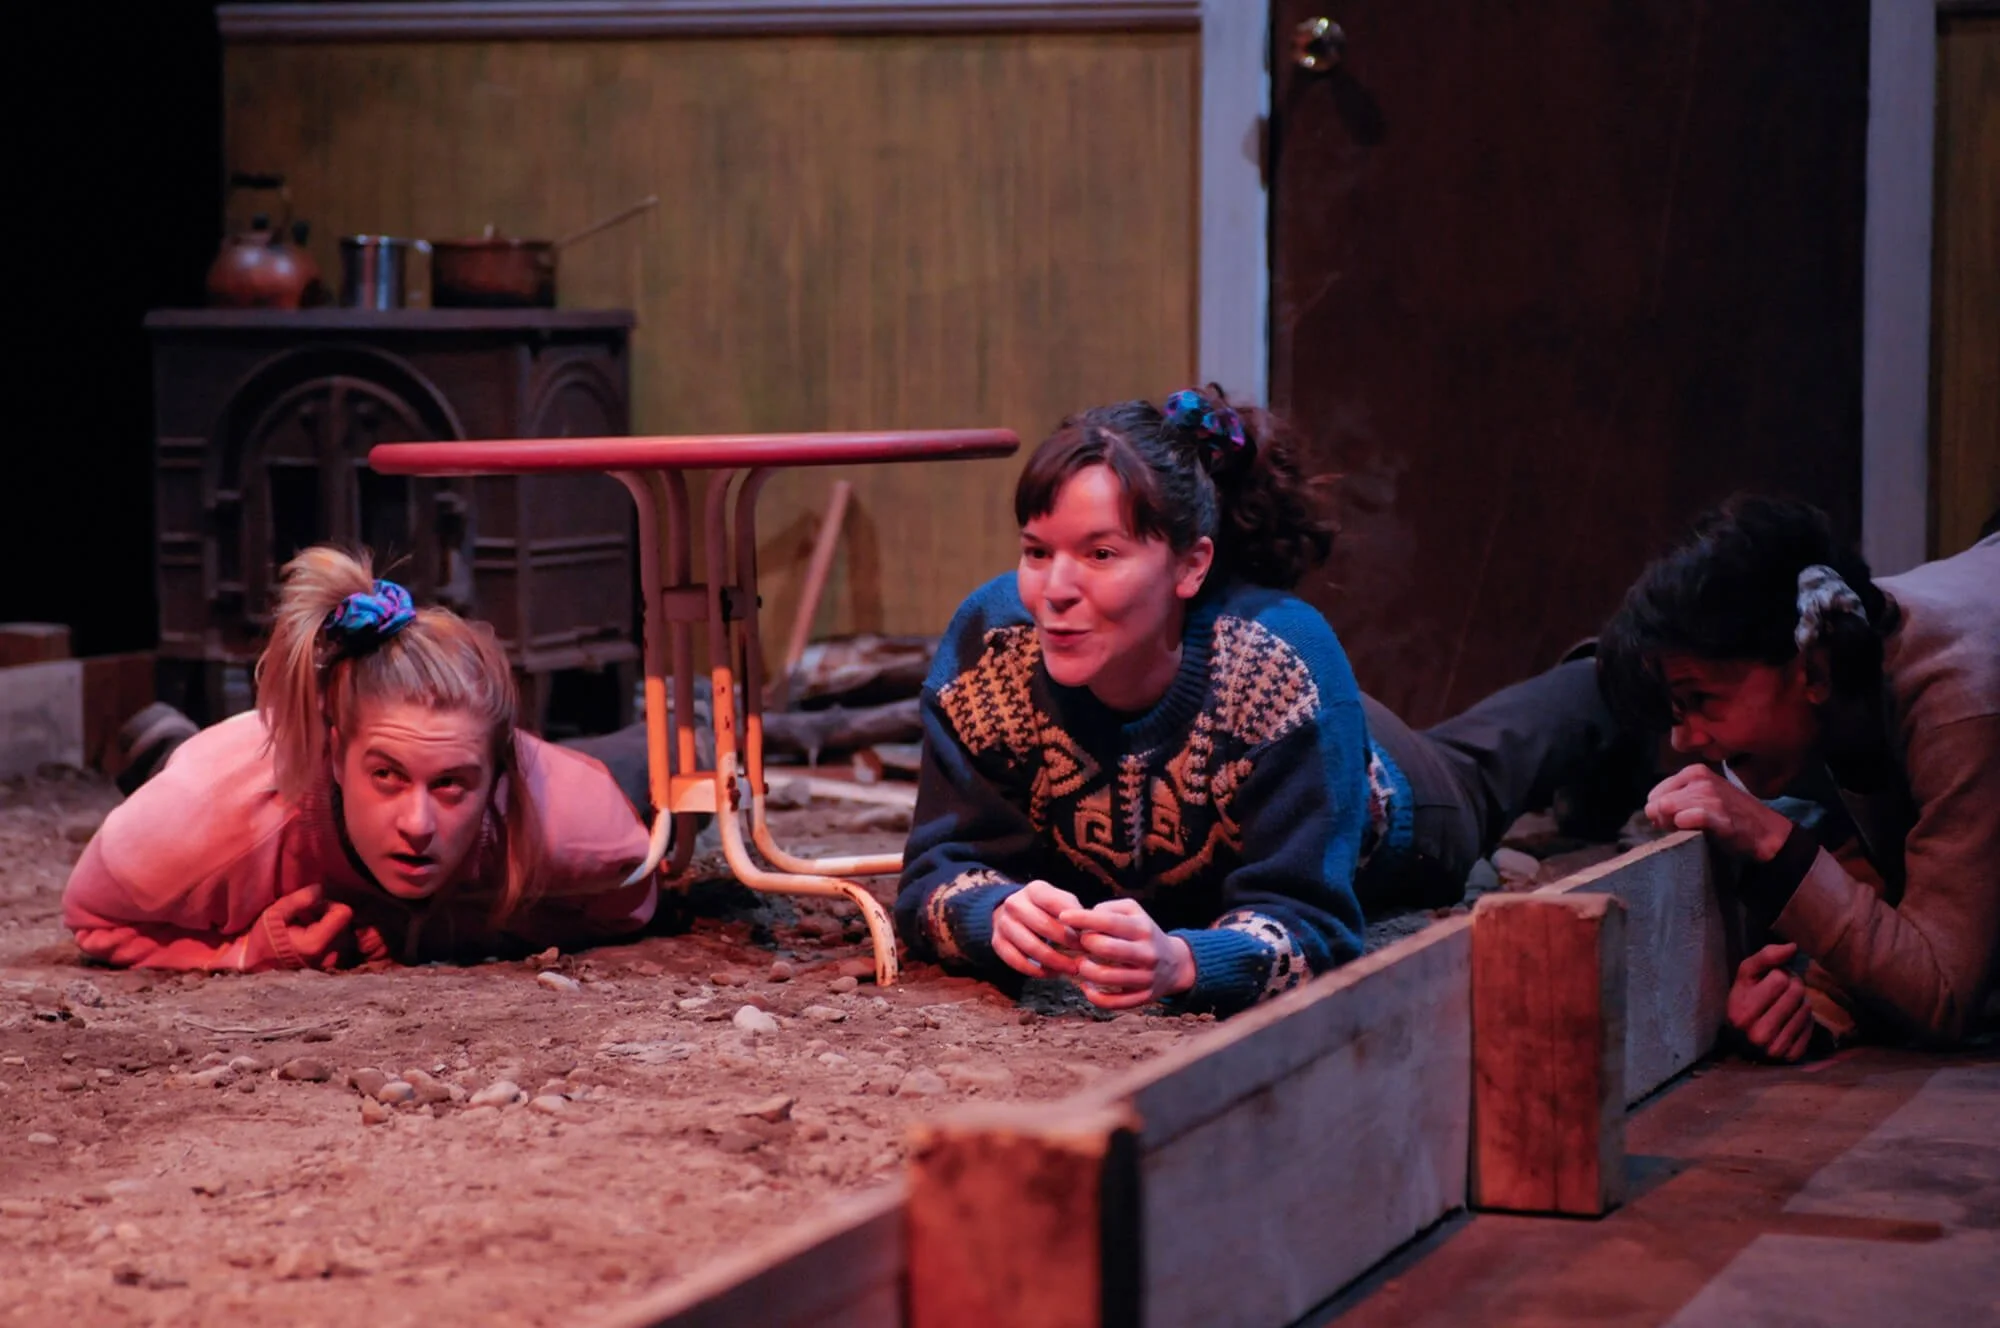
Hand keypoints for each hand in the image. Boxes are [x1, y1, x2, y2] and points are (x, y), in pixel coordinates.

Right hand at [261, 886, 361, 971]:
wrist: (256, 966)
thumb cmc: (264, 938)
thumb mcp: (275, 913)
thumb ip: (299, 900)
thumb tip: (321, 889)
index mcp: (315, 943)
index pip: (344, 913)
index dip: (329, 904)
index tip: (312, 907)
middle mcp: (329, 956)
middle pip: (345, 923)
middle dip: (329, 915)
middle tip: (307, 917)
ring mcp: (332, 964)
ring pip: (346, 933)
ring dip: (330, 926)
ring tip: (308, 928)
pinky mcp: (333, 967)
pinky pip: (343, 944)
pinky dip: (331, 937)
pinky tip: (313, 937)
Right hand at [991, 880, 1083, 978]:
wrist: (1013, 910)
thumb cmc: (1046, 908)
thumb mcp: (1060, 900)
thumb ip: (1074, 911)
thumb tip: (1088, 931)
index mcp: (1034, 889)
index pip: (1055, 904)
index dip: (1073, 923)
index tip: (1086, 938)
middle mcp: (1015, 903)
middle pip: (1044, 927)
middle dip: (1066, 944)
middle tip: (1083, 957)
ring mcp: (1004, 923)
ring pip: (1031, 948)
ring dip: (1055, 962)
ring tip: (1071, 969)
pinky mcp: (998, 942)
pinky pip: (1017, 962)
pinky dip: (1037, 971)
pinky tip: (1052, 973)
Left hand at [1058, 898, 1195, 1009]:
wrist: (1175, 964)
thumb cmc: (1144, 933)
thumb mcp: (1134, 912)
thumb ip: (1108, 909)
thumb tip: (1084, 917)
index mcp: (1143, 929)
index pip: (1109, 922)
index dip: (1083, 918)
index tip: (1063, 916)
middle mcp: (1147, 953)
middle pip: (1106, 949)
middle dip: (1085, 944)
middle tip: (1080, 943)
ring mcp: (1146, 978)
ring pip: (1106, 977)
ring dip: (1085, 970)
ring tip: (1082, 963)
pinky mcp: (1142, 998)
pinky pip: (1112, 1002)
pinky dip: (1093, 996)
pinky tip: (1087, 986)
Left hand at [1644, 766, 1794, 861]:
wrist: (1766, 831)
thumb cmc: (1730, 815)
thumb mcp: (1701, 798)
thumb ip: (1675, 800)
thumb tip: (1650, 813)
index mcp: (1693, 772)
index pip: (1654, 795)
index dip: (1658, 813)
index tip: (1672, 823)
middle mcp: (1700, 780)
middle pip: (1658, 804)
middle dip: (1663, 821)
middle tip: (1680, 830)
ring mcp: (1710, 797)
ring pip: (1669, 810)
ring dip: (1674, 827)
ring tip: (1692, 831)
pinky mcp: (1719, 816)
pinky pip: (1689, 817)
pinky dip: (1686, 826)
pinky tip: (1696, 831)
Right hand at [1727, 942, 1814, 1061]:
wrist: (1740, 1038)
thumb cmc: (1744, 999)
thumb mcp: (1746, 975)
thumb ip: (1765, 956)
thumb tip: (1793, 947)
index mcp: (1742, 1011)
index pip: (1780, 979)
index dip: (1779, 974)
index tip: (1770, 981)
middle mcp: (1757, 1034)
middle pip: (1796, 993)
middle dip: (1793, 987)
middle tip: (1782, 993)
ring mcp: (1774, 1049)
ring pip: (1806, 1010)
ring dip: (1800, 1003)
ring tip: (1787, 1006)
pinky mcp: (1790, 1057)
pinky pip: (1810, 1029)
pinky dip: (1805, 1022)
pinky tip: (1792, 1021)